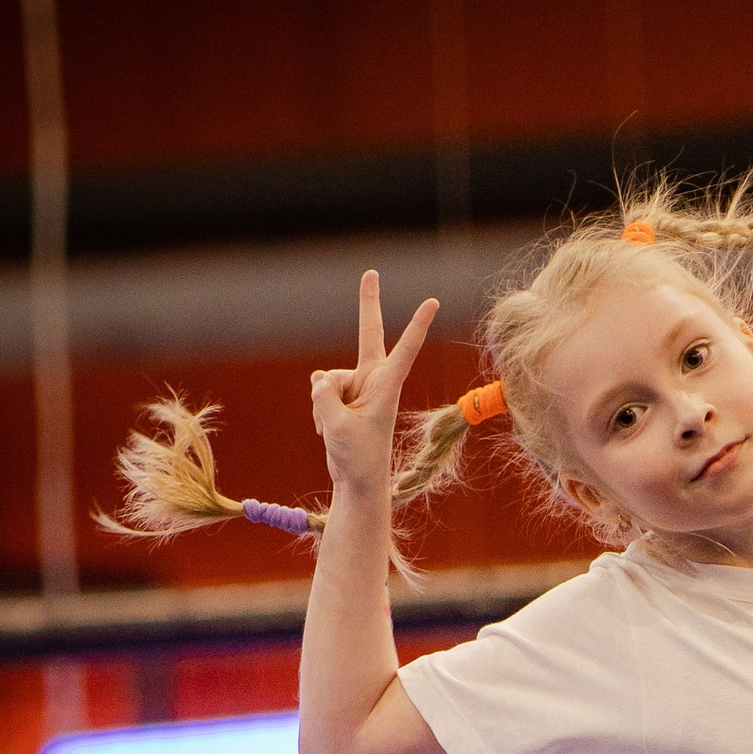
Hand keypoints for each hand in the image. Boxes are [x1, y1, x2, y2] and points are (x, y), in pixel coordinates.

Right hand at [311, 269, 439, 496]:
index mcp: (386, 386)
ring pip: (326, 379)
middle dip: (368, 302)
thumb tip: (320, 380)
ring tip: (338, 429)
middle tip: (371, 272)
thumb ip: (325, 395)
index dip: (417, 324)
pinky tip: (328, 429)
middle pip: (368, 333)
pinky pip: (320, 391)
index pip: (405, 349)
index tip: (433, 301)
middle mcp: (373, 380)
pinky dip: (318, 411)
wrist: (356, 481)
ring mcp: (357, 386)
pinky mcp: (341, 396)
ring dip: (323, 404)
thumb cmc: (359, 458)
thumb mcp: (338, 426)